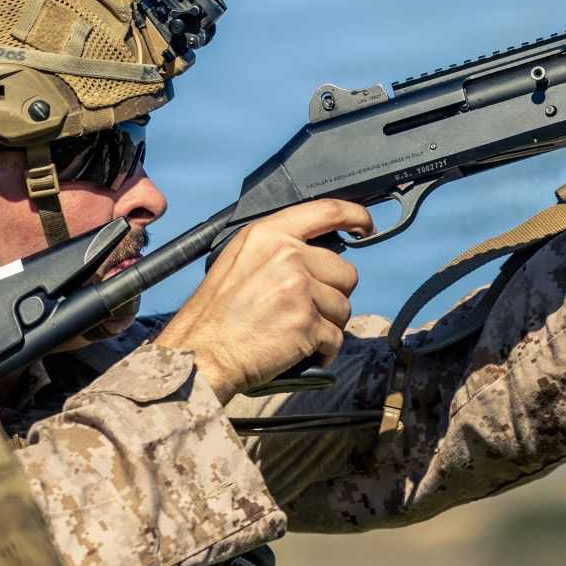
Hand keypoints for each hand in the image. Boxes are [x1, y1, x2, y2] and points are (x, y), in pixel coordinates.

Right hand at [156, 199, 371, 401]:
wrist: (200, 353)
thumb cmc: (215, 315)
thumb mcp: (238, 261)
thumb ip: (277, 249)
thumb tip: (316, 254)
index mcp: (268, 235)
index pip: (327, 211)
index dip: (355, 215)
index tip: (365, 225)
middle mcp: (286, 255)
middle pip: (345, 271)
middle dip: (332, 295)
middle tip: (304, 311)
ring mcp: (298, 288)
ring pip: (344, 307)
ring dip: (327, 324)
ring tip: (295, 332)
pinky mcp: (306, 323)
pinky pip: (336, 338)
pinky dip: (323, 350)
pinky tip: (299, 352)